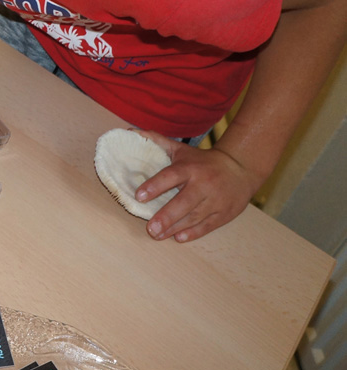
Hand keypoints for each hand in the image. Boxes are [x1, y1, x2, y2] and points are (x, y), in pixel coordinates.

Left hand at [135, 132, 260, 242]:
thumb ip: (156, 141)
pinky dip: (194, 233)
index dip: (155, 186)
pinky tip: (179, 238)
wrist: (240, 169)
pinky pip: (208, 225)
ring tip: (158, 235)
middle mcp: (203, 184)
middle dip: (166, 216)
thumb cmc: (202, 161)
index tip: (139, 196)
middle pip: (184, 202)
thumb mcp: (180, 149)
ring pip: (194, 217)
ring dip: (175, 227)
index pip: (171, 176)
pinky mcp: (224, 213)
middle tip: (150, 228)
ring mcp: (215, 200)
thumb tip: (129, 132)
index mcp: (190, 168)